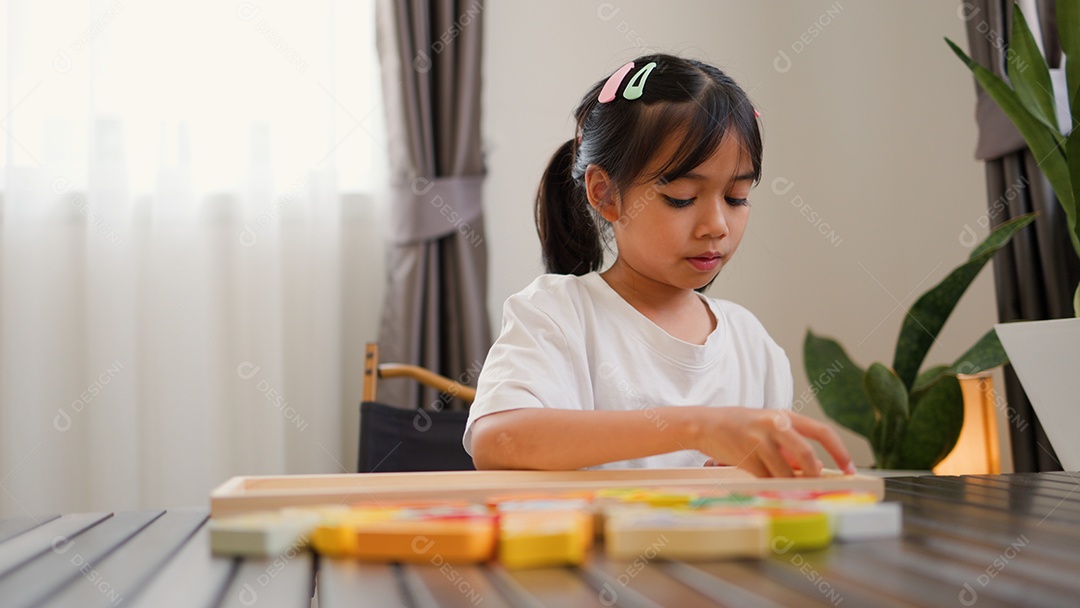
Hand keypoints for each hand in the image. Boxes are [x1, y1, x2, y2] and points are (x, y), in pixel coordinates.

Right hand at [693, 407, 855, 477]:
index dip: (840, 452)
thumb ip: (791, 446)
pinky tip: (761, 477)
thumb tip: (814, 469)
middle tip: (815, 484)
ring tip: (780, 480)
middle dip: (814, 475)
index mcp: (785, 416)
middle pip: (807, 455)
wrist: (705, 424)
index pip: (822, 432)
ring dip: (787, 483)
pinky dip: (769, 483)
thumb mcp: (769, 429)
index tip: (850, 469)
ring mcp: (760, 439)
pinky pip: (766, 478)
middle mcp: (775, 424)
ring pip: (786, 472)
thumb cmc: (740, 428)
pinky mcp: (746, 456)